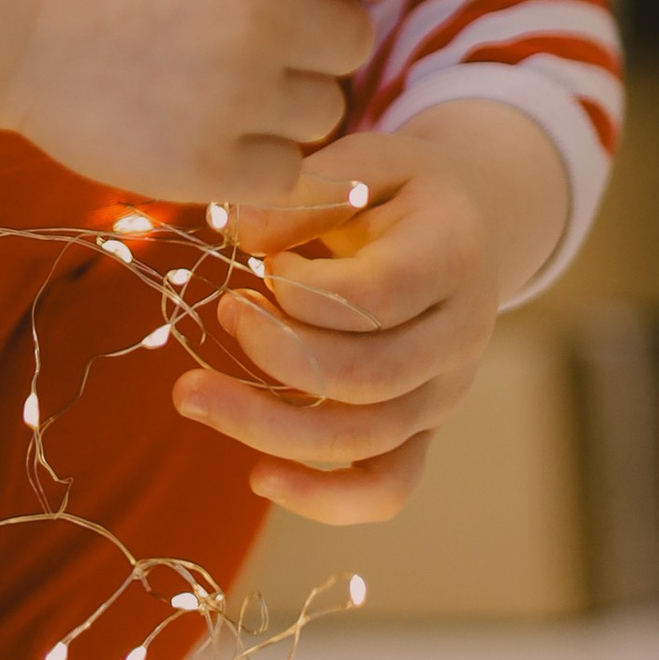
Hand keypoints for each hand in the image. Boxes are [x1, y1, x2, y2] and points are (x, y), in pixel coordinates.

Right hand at [7, 0, 408, 210]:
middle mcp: (263, 14)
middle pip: (355, 42)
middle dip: (309, 36)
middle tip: (237, 31)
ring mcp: (234, 96)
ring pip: (325, 112)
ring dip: (282, 100)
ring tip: (209, 77)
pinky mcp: (203, 166)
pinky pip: (285, 172)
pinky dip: (253, 157)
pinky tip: (200, 123)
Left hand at [172, 106, 567, 524]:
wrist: (464, 230)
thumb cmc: (398, 190)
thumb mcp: (362, 161)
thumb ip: (305, 190)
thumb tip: (238, 231)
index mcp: (452, 254)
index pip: (378, 297)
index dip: (306, 290)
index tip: (265, 264)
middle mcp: (459, 335)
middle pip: (368, 378)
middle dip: (276, 355)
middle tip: (225, 311)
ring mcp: (443, 392)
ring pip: (365, 440)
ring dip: (269, 425)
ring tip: (194, 393)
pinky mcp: (422, 431)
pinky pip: (386, 488)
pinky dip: (323, 499)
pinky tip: (258, 476)